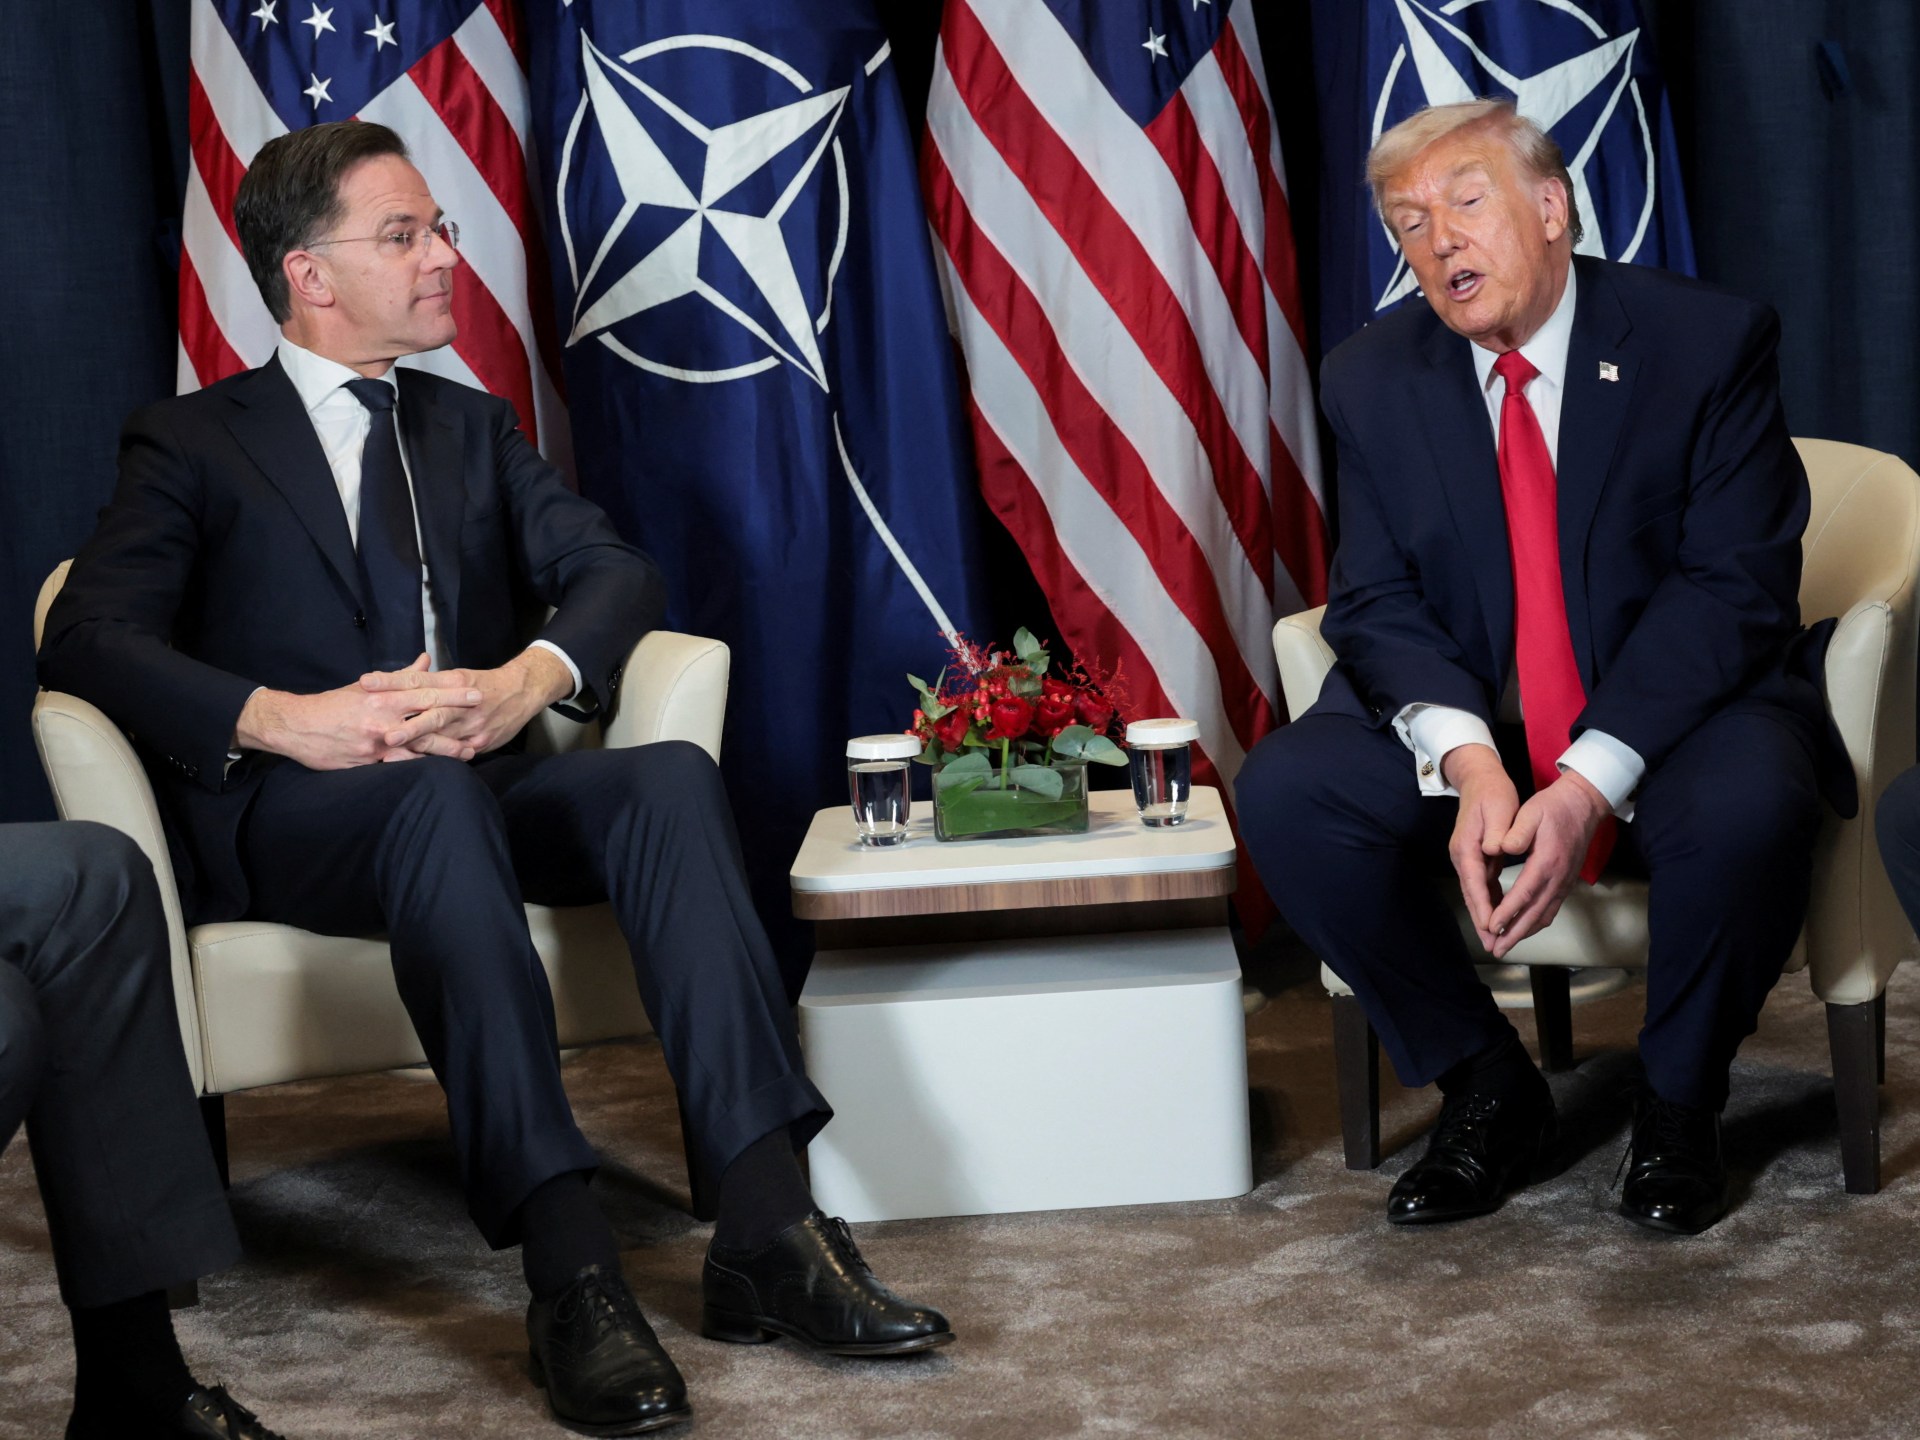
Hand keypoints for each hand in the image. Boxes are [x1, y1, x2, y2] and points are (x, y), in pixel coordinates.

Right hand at [235, 654, 483, 768]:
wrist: (297, 726)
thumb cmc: (334, 704)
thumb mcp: (367, 687)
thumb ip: (400, 677)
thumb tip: (426, 660)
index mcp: (384, 698)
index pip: (426, 693)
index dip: (453, 693)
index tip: (476, 692)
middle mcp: (383, 719)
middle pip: (428, 720)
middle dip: (457, 722)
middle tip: (482, 722)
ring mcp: (377, 743)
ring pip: (418, 747)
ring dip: (445, 750)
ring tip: (469, 752)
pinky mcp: (368, 762)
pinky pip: (400, 765)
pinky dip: (420, 766)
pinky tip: (438, 771)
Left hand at [359, 646, 572, 758]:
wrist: (523, 691)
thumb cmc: (483, 684)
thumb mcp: (457, 676)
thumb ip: (428, 680)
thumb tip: (397, 677)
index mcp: (452, 681)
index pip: (417, 680)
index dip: (391, 681)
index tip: (365, 682)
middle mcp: (461, 703)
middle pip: (429, 711)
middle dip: (405, 722)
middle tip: (381, 730)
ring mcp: (471, 725)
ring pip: (441, 736)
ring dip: (415, 744)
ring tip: (392, 751)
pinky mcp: (479, 743)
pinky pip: (455, 753)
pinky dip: (436, 758)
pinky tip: (417, 767)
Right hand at [1443, 743, 1519, 953]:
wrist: (1479, 779)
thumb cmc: (1491, 792)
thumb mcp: (1497, 807)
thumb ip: (1496, 831)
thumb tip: (1495, 849)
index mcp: (1467, 846)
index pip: (1475, 882)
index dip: (1483, 906)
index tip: (1491, 927)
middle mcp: (1463, 856)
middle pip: (1472, 894)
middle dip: (1482, 920)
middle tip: (1494, 944)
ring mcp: (1468, 858)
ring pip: (1476, 893)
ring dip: (1485, 916)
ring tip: (1496, 939)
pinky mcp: (1476, 857)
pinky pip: (1483, 885)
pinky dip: (1489, 902)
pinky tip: (1498, 916)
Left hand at [1483, 769, 1611, 958]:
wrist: (1583, 805)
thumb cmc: (1553, 807)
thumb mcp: (1531, 812)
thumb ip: (1516, 832)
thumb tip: (1501, 849)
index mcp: (1546, 862)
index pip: (1524, 893)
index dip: (1507, 913)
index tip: (1491, 927)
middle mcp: (1558, 878)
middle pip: (1535, 913)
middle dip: (1515, 934)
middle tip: (1497, 950)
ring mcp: (1565, 882)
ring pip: (1544, 915)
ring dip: (1525, 933)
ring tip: (1506, 946)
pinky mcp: (1566, 883)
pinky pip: (1551, 909)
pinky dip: (1536, 923)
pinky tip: (1523, 929)